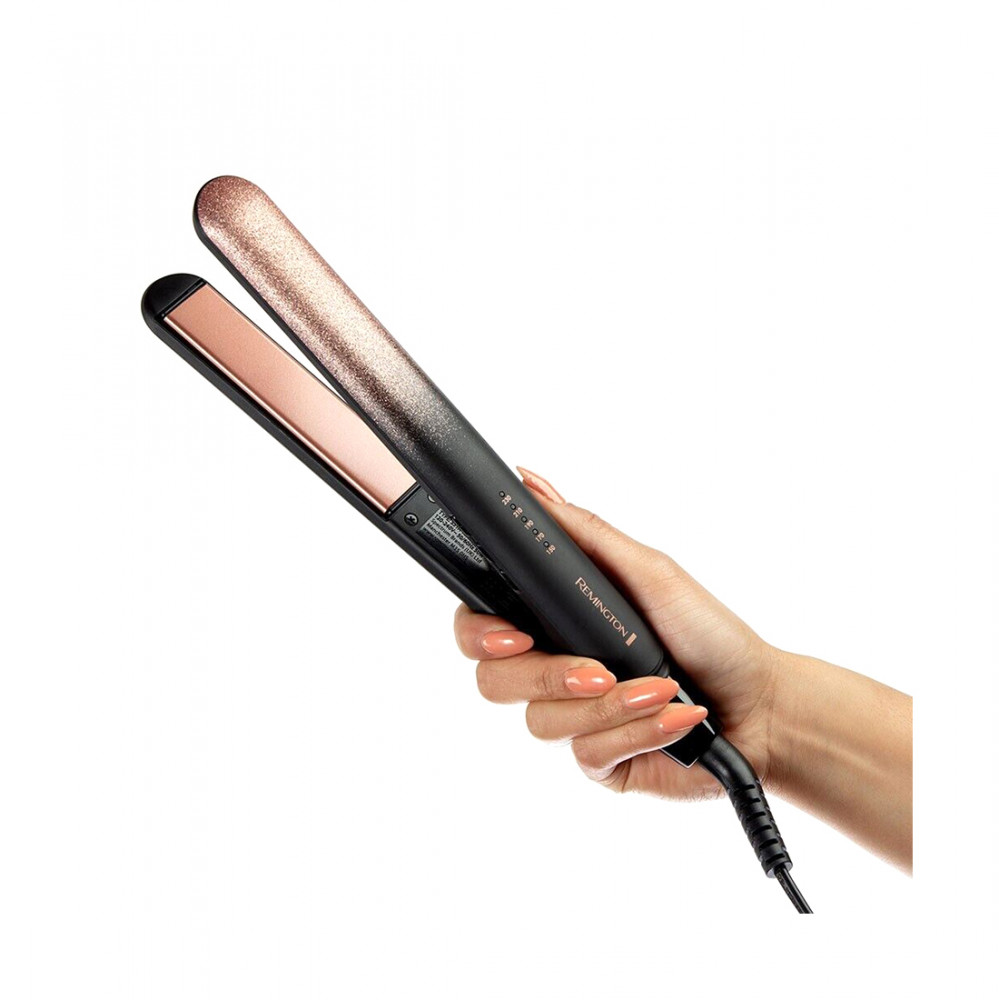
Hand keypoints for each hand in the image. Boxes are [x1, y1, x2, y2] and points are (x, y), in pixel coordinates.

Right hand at [454, 467, 780, 800]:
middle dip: (545, 675)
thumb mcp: (648, 571)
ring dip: (608, 704)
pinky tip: (671, 716)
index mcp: (555, 618)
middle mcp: (554, 668)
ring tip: (658, 688)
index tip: (513, 634)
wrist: (761, 704)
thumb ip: (582, 532)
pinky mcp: (597, 759)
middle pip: (493, 680)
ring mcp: (573, 717)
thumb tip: (531, 483)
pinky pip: (586, 751)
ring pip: (540, 722)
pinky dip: (636, 730)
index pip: (480, 624)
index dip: (479, 632)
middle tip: (593, 669)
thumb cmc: (709, 633)